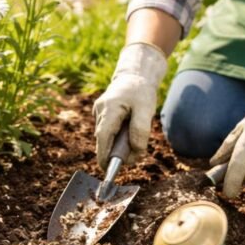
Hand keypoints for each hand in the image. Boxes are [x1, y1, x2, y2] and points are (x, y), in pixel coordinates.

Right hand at [93, 42, 168, 167]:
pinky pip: (107, 130)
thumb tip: (134, 153)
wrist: (134, 75)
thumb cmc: (141, 92)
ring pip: (106, 135)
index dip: (104, 154)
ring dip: (117, 141)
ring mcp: (98, 111)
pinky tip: (126, 125)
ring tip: (131, 130)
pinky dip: (116, 134)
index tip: (107, 169)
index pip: (103, 136)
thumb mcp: (147, 110)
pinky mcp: (99, 113)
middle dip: (115, 150)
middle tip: (132, 154)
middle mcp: (100, 110)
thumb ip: (140, 131)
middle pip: (103, 138)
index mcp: (110, 107)